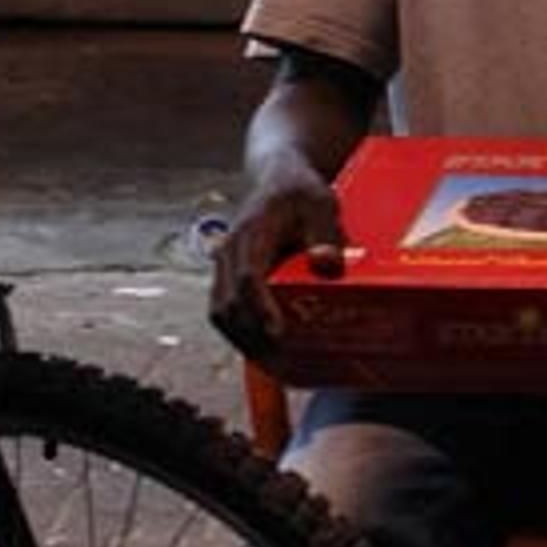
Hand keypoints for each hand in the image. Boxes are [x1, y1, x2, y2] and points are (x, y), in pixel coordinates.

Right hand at [208, 177, 343, 357]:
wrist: (278, 179)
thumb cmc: (302, 193)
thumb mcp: (322, 205)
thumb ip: (325, 234)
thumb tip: (326, 263)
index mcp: (251, 233)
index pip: (248, 276)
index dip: (260, 307)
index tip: (278, 332)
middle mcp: (229, 252)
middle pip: (227, 302)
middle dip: (250, 336)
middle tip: (281, 363)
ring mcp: (225, 265)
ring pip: (220, 310)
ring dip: (241, 340)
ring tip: (273, 366)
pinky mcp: (229, 276)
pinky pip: (225, 309)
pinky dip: (239, 333)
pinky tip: (264, 353)